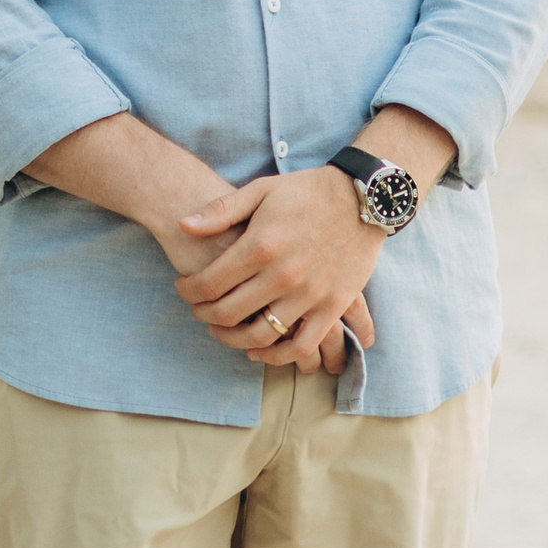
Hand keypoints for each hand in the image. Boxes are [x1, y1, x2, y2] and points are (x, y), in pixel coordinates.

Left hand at [173, 167, 380, 361]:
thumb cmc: (308, 191)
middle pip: (229, 313)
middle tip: (198, 310)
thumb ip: (221, 211)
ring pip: (261, 335)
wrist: (363, 196)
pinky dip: (277, 356)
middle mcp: (283, 274)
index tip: (184, 288)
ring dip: (233, 340)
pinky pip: (302, 345)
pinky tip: (259, 350)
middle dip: (204, 315)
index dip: (189, 291)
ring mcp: (310, 294)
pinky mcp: (333, 306)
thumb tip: (183, 225)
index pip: (210, 283)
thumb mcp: (261, 191)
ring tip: (223, 331)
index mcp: (261, 245)